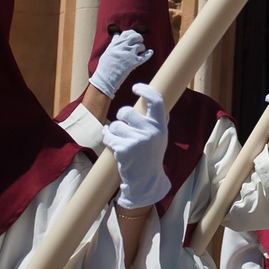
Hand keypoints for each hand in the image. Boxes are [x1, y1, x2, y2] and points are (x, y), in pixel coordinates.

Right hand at [89, 30, 152, 97]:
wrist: (106, 77)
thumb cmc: (105, 66)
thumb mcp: (108, 51)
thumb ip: (113, 42)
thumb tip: (117, 34)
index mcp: (117, 44)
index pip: (127, 33)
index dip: (132, 34)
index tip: (133, 36)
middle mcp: (124, 46)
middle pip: (136, 37)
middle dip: (139, 38)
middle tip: (140, 41)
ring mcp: (130, 53)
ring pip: (141, 45)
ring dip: (142, 47)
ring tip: (141, 50)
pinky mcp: (135, 62)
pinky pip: (145, 56)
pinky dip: (149, 54)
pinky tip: (150, 52)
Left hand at [104, 83, 170, 209]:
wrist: (146, 180)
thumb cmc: (151, 156)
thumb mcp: (160, 138)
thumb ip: (159, 122)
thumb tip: (160, 104)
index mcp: (160, 127)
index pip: (156, 102)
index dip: (146, 90)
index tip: (136, 87)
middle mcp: (150, 132)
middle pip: (126, 112)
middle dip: (121, 116)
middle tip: (124, 124)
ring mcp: (136, 141)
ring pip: (115, 125)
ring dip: (114, 131)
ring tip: (122, 141)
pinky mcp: (123, 149)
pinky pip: (108, 136)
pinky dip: (107, 138)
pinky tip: (112, 143)